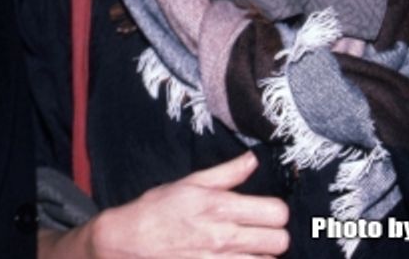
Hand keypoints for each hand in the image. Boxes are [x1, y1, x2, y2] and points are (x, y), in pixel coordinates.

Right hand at [41, 151, 289, 258]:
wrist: (127, 243)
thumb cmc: (157, 211)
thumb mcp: (189, 183)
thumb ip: (226, 173)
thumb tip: (252, 159)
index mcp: (220, 207)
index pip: (277, 212)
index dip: (276, 211)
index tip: (266, 211)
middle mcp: (224, 237)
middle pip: (280, 241)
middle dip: (274, 235)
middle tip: (259, 231)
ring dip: (260, 254)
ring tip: (245, 247)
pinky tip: (234, 257)